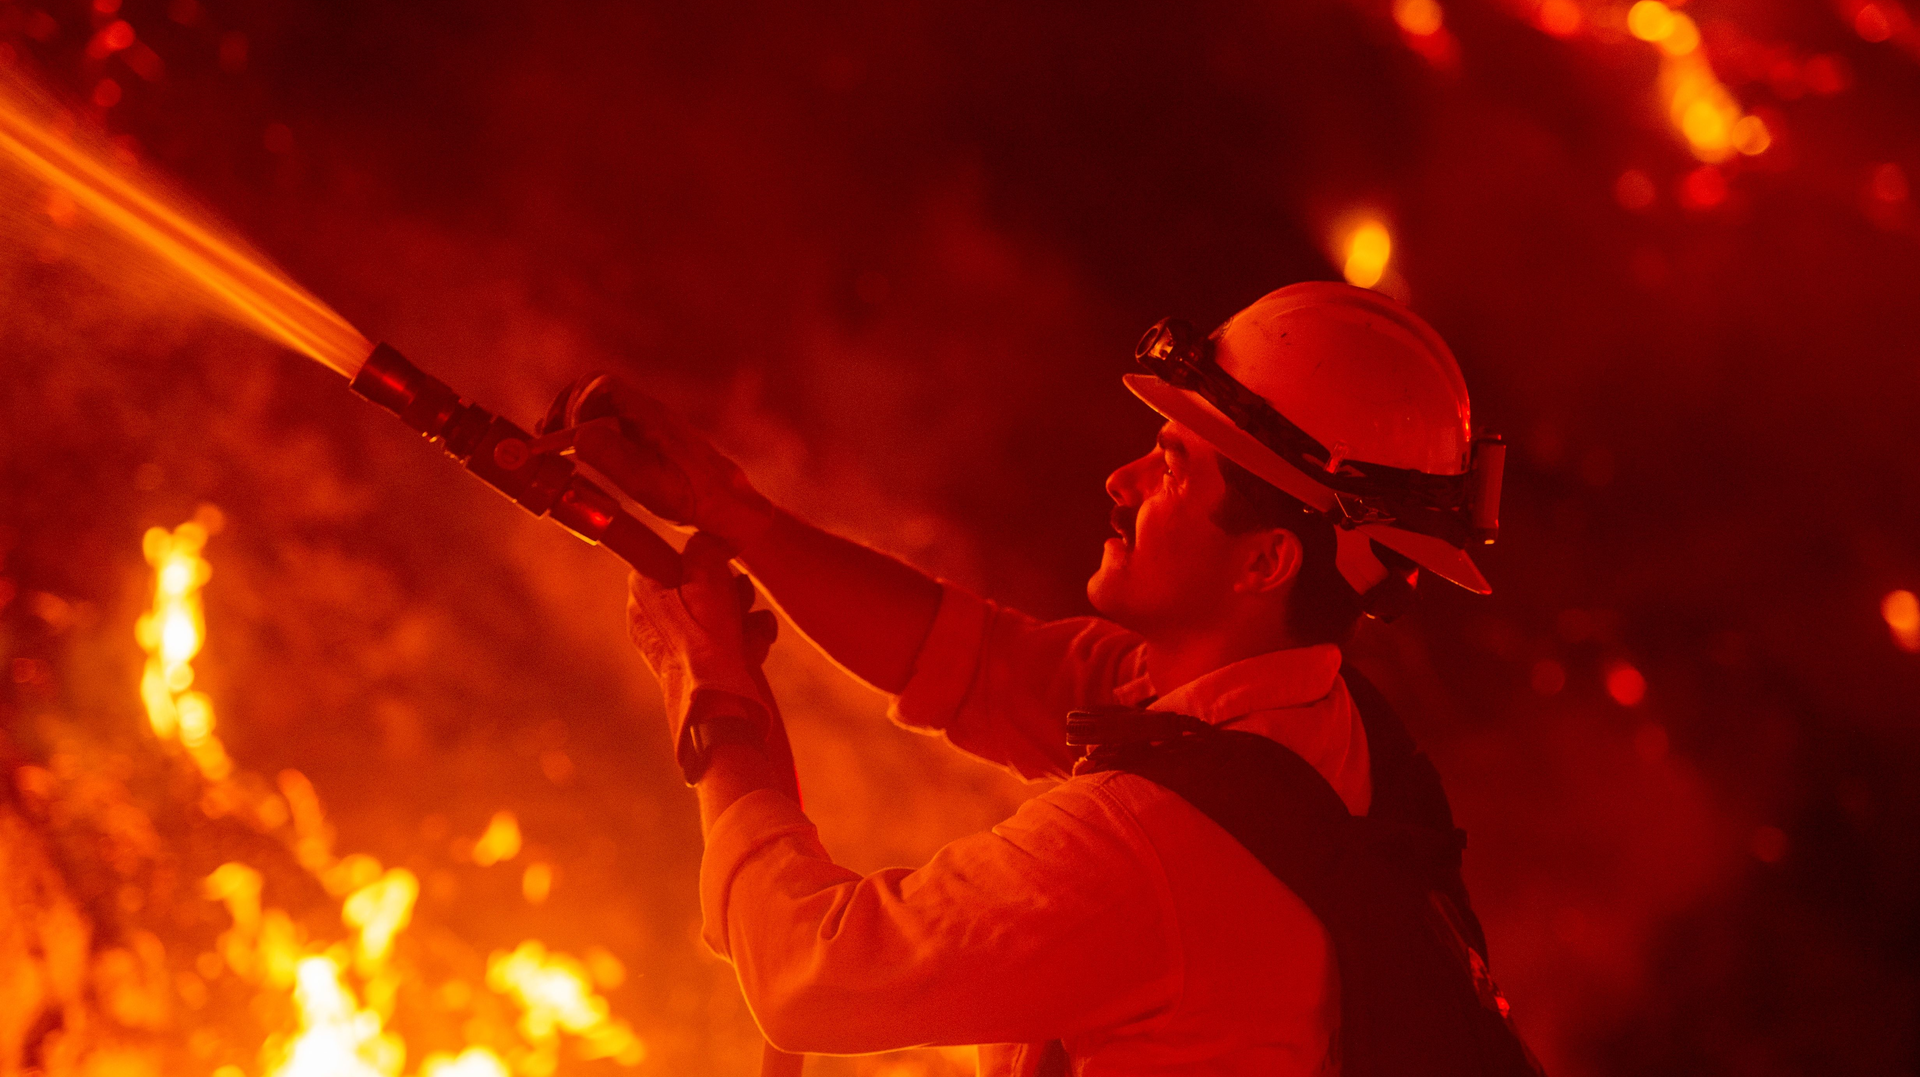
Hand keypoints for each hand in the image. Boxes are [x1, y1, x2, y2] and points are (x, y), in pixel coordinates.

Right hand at [549, 374, 776, 554]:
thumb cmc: (697, 499)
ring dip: (575, 423)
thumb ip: (617, 459)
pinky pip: (612, 427)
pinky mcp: (650, 443)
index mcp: (650, 415)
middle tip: (546, 438)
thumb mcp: (653, 485)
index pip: (601, 384)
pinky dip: (590, 437)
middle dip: (566, 408)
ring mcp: (650, 427)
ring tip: (553, 447)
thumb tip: (579, 434)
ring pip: (602, 409)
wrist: (732, 509)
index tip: (559, 432)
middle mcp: (649, 414)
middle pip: (596, 391)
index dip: (573, 401)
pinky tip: (580, 458)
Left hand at [628, 532, 776, 782]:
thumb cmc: (705, 638)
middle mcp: (653, 619)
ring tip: (751, 630)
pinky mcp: (699, 668)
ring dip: (746, 618)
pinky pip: (728, 642)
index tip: (721, 564)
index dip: (702, 558)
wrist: (717, 705)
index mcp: (642, 593)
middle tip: (740, 597)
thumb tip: (709, 538)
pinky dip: (746, 643)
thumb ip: (705, 545)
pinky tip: (754, 650)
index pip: (669, 556)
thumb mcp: (706, 574)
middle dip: (732, 591)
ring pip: (721, 614)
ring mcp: (675, 646)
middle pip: (701, 586)